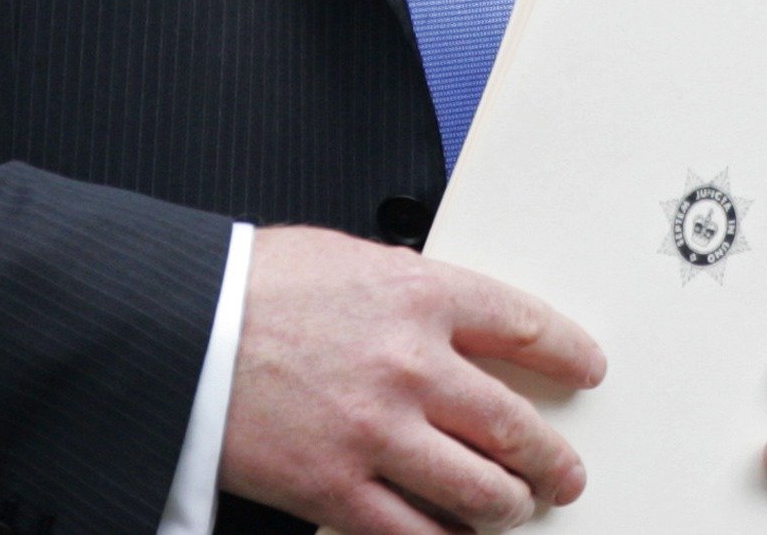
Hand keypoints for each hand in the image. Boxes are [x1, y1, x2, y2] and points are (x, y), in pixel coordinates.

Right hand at [220, 224, 604, 534]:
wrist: (182, 329)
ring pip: (481, 493)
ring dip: (510, 506)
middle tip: (564, 471)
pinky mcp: (338, 490)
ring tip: (516, 507)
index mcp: (417, 293)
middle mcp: (411, 364)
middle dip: (552, 458)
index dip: (567, 352)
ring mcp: (378, 433)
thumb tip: (451, 323)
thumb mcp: (348, 260)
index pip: (523, 326)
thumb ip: (408, 293)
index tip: (584, 368)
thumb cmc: (254, 286)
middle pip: (515, 425)